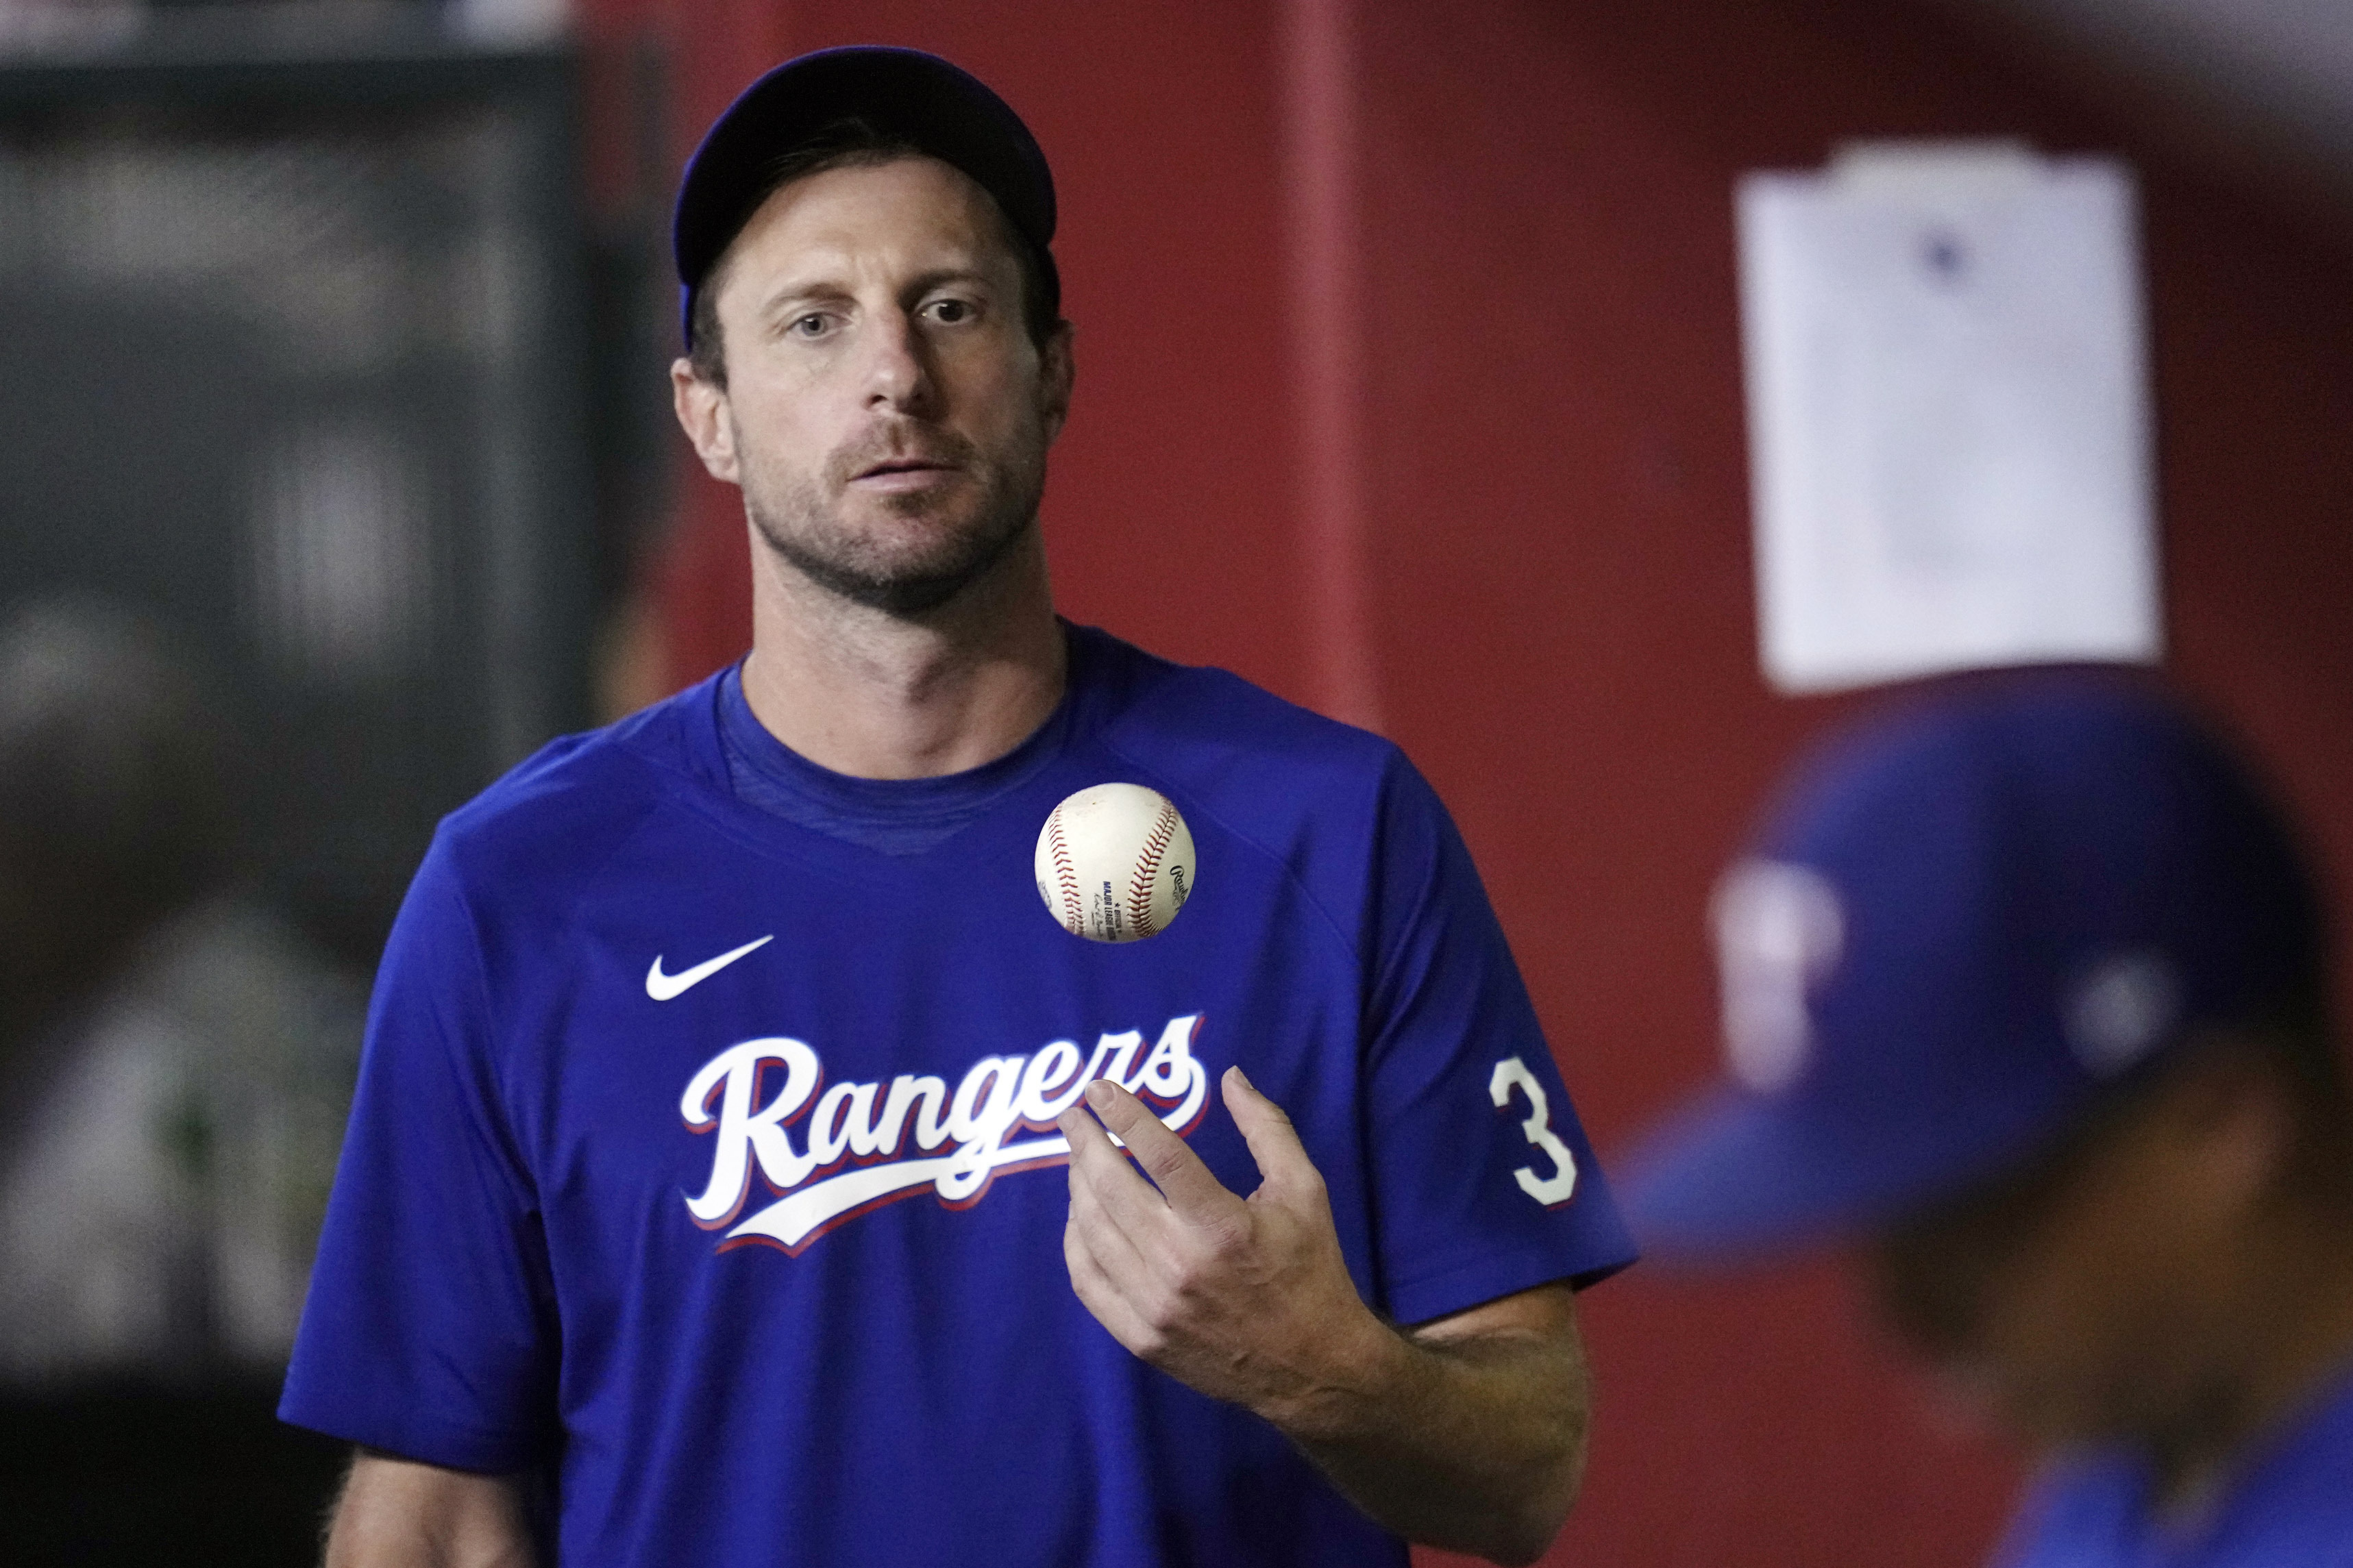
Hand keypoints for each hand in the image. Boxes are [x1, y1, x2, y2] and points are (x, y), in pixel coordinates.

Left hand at [1055, 1066, 1396, 1425]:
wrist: (1314, 1367)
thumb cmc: (1310, 1268)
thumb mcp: (1304, 1190)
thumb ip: (1267, 1129)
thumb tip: (1230, 1076)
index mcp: (1223, 1225)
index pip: (1159, 1154)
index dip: (1123, 1115)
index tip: (1098, 1088)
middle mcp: (1181, 1265)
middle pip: (1112, 1189)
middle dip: (1085, 1143)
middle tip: (1072, 1114)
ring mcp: (1155, 1307)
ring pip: (1093, 1232)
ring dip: (1077, 1186)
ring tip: (1078, 1158)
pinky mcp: (1141, 1339)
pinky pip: (1089, 1282)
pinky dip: (1075, 1243)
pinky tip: (1079, 1216)